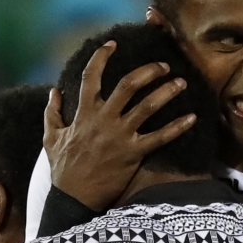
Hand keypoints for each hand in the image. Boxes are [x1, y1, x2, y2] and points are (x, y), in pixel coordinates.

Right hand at [44, 41, 196, 210]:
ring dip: (166, 91)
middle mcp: (103, 120)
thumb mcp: (50, 138)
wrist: (73, 198)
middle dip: (148, 71)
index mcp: (84, 114)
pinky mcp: (133, 154)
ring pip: (147, 106)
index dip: (101, 57)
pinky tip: (192, 118)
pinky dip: (177, 127)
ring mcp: (120, 137)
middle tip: (163, 65)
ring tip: (181, 83)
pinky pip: (160, 137)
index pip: (91, 77)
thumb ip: (52, 112)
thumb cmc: (63, 169)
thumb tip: (53, 91)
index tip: (112, 44)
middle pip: (128, 85)